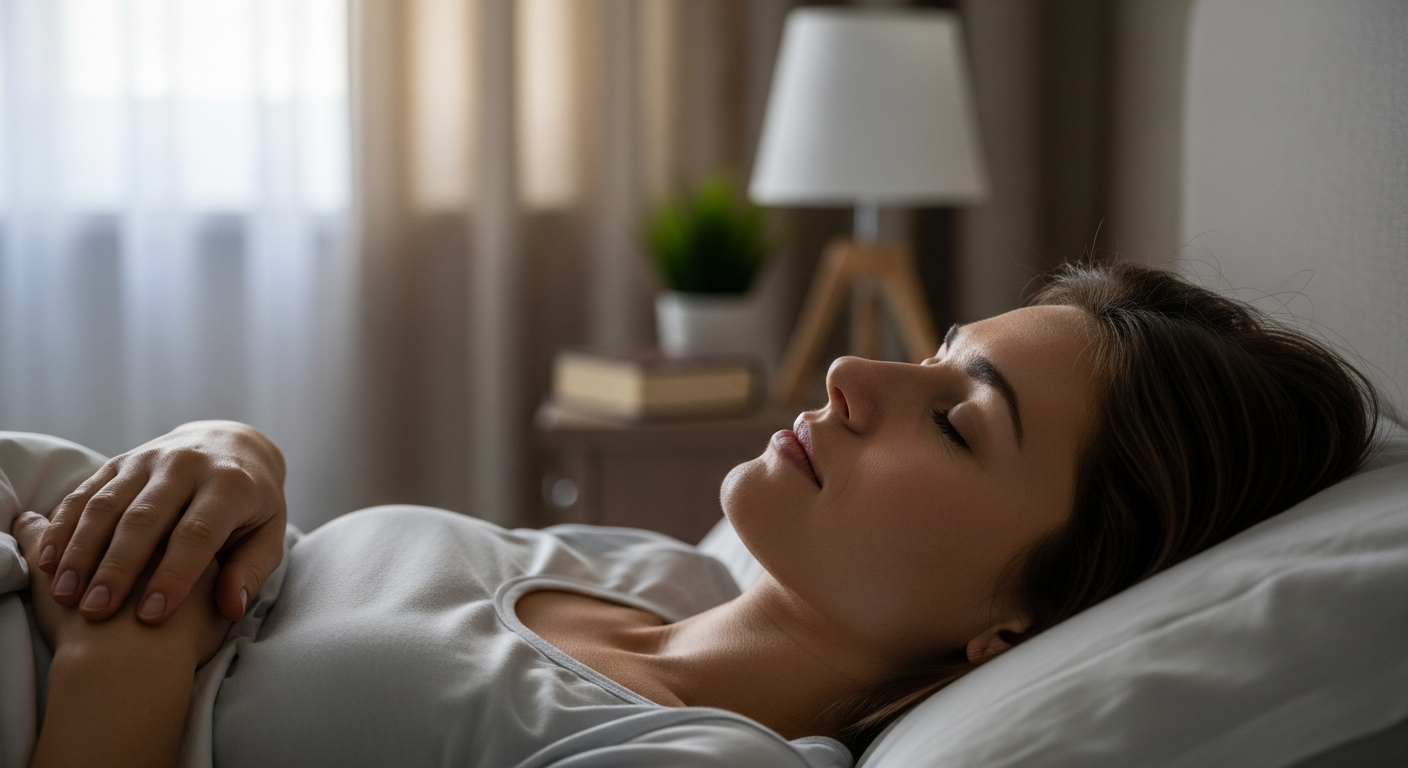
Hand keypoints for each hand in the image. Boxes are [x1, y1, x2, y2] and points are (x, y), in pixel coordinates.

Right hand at [35, 420, 285, 623]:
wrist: (233, 443)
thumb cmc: (253, 504)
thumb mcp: (269, 532)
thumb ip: (252, 570)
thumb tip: (232, 608)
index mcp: (231, 485)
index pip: (197, 533)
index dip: (174, 575)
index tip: (150, 616)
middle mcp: (187, 466)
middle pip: (145, 519)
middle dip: (118, 568)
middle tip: (97, 612)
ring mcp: (150, 459)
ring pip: (108, 504)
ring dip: (82, 551)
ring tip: (66, 595)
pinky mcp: (121, 461)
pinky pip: (86, 492)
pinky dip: (63, 526)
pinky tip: (48, 561)